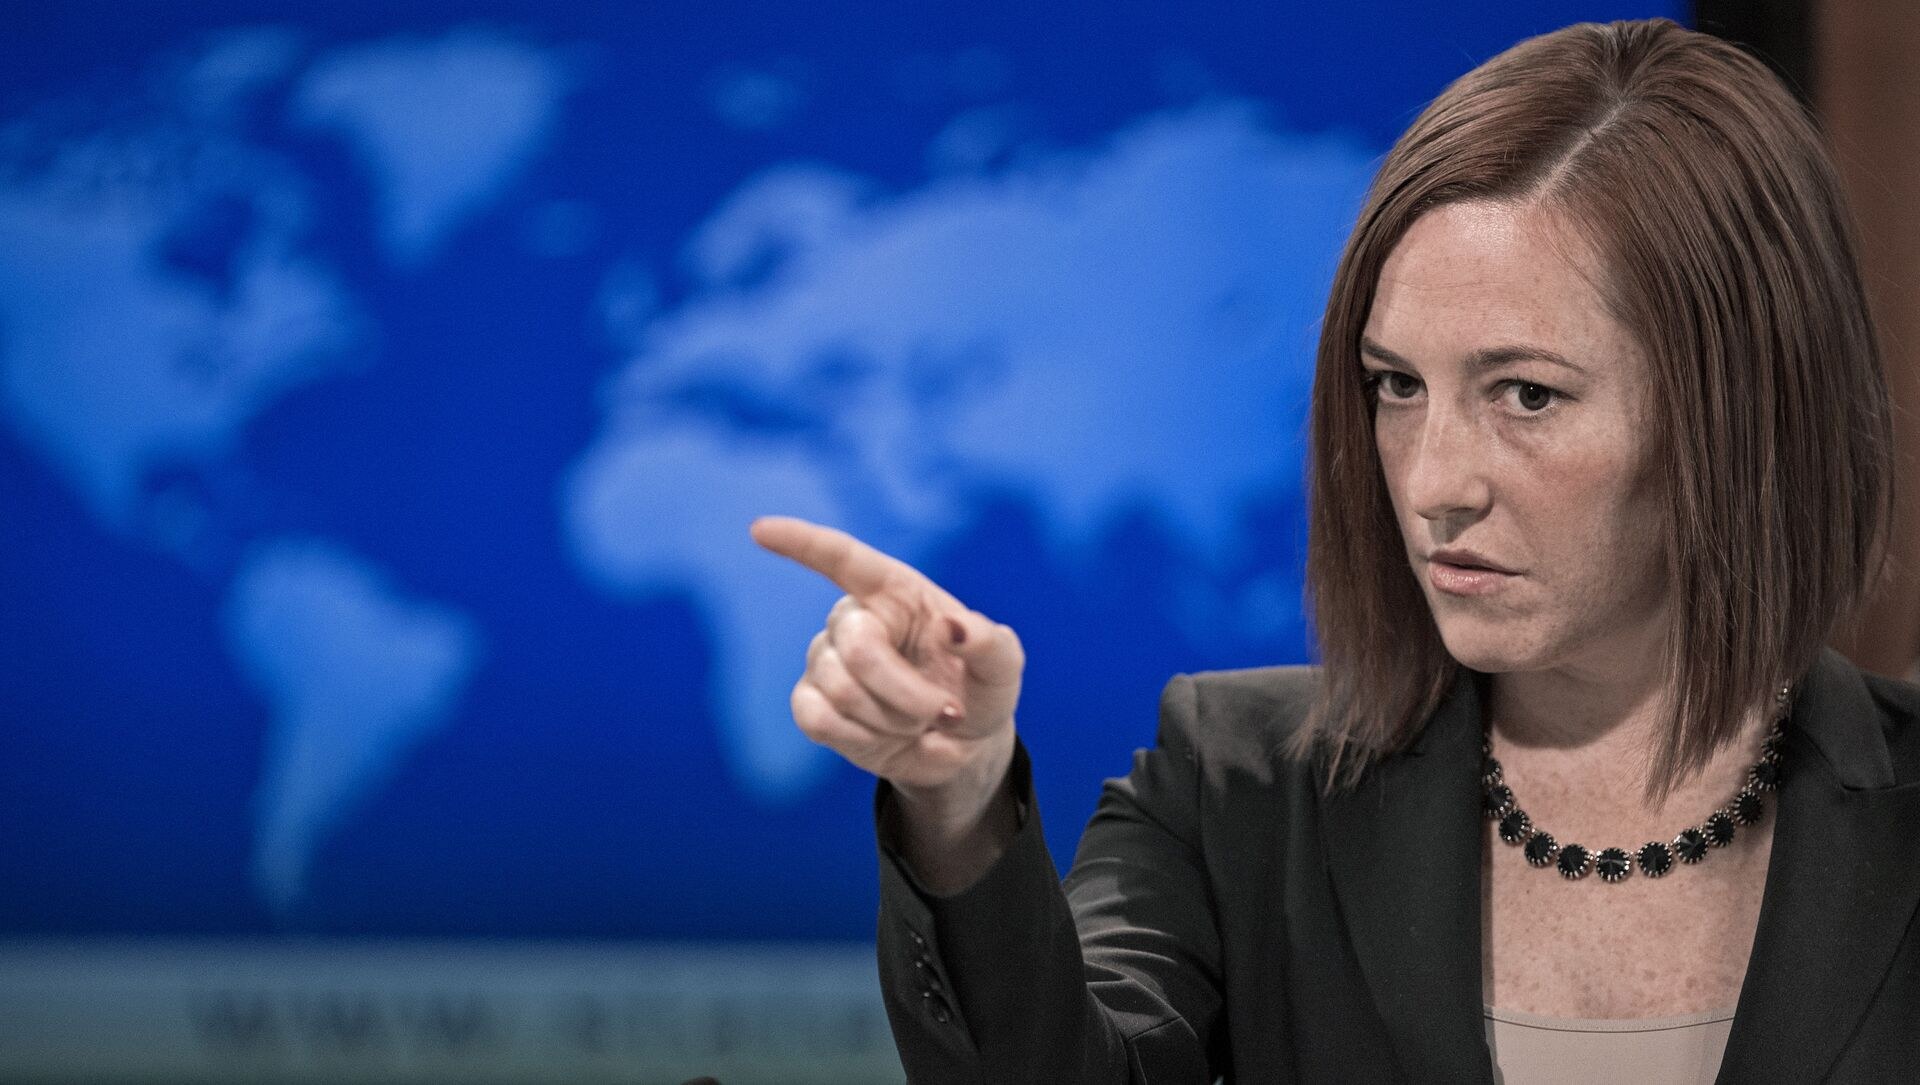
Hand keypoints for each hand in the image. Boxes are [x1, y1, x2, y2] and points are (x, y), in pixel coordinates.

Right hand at [749, 516, 1024, 803]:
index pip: (842, 558)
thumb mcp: (1003, 669)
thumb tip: (953, 627)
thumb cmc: (979, 692)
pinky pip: (818, 719)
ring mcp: (825, 660)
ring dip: (893, 720)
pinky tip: (886, 736)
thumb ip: (992, 644)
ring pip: (841, 690)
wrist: (960, 747)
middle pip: (858, 647)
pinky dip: (862, 738)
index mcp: (895, 591)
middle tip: (943, 711)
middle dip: (906, 693)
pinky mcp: (810, 702)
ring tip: (917, 722)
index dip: (801, 542)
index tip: (760, 529)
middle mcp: (853, 618)